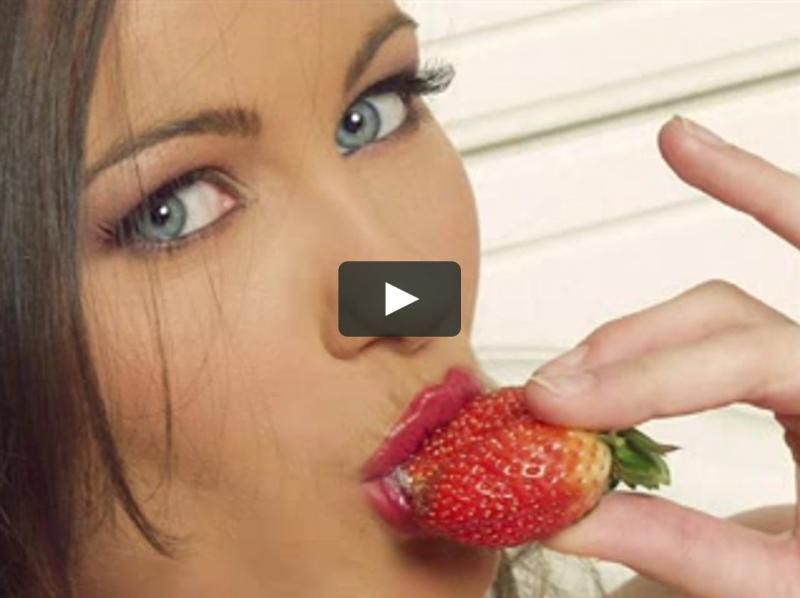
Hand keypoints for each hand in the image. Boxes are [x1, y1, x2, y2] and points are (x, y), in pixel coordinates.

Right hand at [524, 116, 799, 597]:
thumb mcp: (785, 583)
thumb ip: (683, 546)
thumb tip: (568, 515)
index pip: (744, 358)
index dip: (642, 378)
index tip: (559, 406)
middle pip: (720, 314)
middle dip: (624, 352)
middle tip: (550, 395)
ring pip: (720, 293)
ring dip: (634, 327)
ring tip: (573, 367)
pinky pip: (790, 233)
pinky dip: (742, 186)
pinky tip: (682, 144)